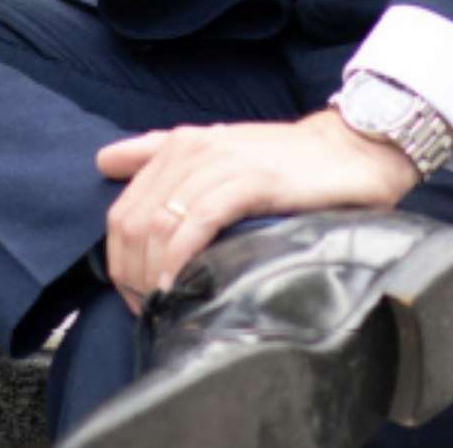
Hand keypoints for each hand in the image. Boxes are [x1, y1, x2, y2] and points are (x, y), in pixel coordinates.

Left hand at [95, 111, 420, 313]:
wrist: (348, 150)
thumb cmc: (281, 160)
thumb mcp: (215, 151)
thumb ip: (159, 153)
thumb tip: (104, 161)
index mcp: (178, 145)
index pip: (122, 208)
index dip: (118, 259)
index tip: (134, 294)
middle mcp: (191, 149)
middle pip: (132, 220)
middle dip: (131, 273)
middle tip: (147, 307)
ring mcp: (220, 162)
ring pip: (160, 222)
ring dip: (152, 273)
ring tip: (162, 304)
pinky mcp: (250, 180)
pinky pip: (198, 221)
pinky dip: (180, 256)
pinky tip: (178, 283)